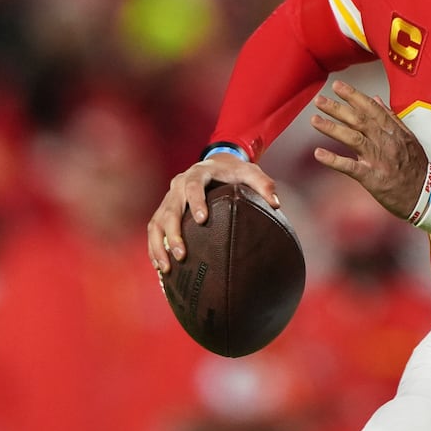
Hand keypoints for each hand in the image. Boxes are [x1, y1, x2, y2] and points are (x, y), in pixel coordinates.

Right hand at [146, 152, 277, 273]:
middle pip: (170, 208)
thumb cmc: (234, 171)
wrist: (216, 163)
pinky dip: (155, 248)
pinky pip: (154, 229)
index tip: (202, 220)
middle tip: (182, 254)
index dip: (196, 202)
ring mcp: (169, 198)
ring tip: (166, 268)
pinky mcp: (164, 210)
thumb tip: (276, 204)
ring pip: (157, 222)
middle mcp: (178, 185)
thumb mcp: (250, 172)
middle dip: (174, 232)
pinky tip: (161, 267)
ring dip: (160, 245)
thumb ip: (263, 184)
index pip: (193, 186)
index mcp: (198, 173)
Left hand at [311, 79, 429, 220]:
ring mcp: (378, 159)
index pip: (371, 108)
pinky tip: (318, 153)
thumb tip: (377, 99)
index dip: (353, 96)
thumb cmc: (416, 166)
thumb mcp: (409, 137)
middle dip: (337, 108)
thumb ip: (392, 117)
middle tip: (319, 100)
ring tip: (314, 120)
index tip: (337, 86)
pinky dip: (334, 160)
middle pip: (358, 120)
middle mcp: (385, 142)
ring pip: (353, 139)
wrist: (425, 194)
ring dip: (332, 128)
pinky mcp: (372, 178)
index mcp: (393, 131)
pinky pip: (350, 167)